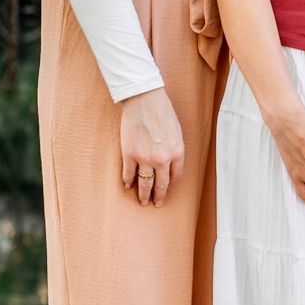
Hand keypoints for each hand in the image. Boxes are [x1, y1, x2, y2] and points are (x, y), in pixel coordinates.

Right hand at [120, 89, 184, 206]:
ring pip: (145, 183)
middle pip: (161, 184)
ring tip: (143, 201)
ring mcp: (145, 158)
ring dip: (143, 194)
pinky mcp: (129, 154)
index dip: (171, 184)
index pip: (176, 176)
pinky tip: (127, 185)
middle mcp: (163, 159)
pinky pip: (129, 173)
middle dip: (159, 196)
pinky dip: (127, 180)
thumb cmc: (162, 112)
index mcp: (177, 152)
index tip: (167, 188)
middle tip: (157, 204)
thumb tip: (169, 163)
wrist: (145, 100)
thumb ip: (174, 148)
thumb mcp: (176, 131)